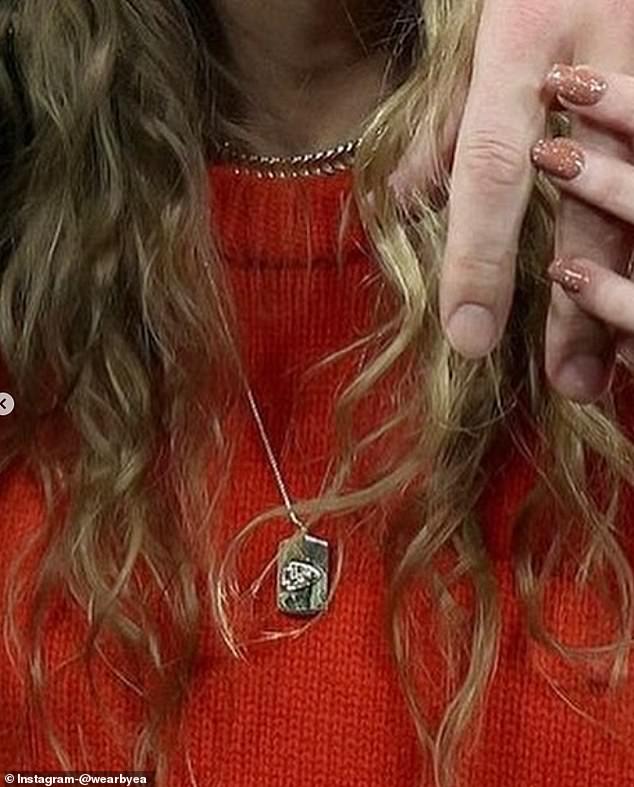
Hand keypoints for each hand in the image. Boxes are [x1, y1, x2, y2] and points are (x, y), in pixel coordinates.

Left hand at [390, 0, 633, 402]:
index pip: (492, 171)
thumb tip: (404, 200)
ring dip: (628, 296)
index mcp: (520, 43)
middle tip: (567, 382)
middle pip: (586, 210)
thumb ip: (437, 126)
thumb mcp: (470, 39)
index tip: (469, 336)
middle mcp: (593, 58)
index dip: (479, 261)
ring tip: (613, 364)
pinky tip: (631, 304)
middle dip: (579, 308)